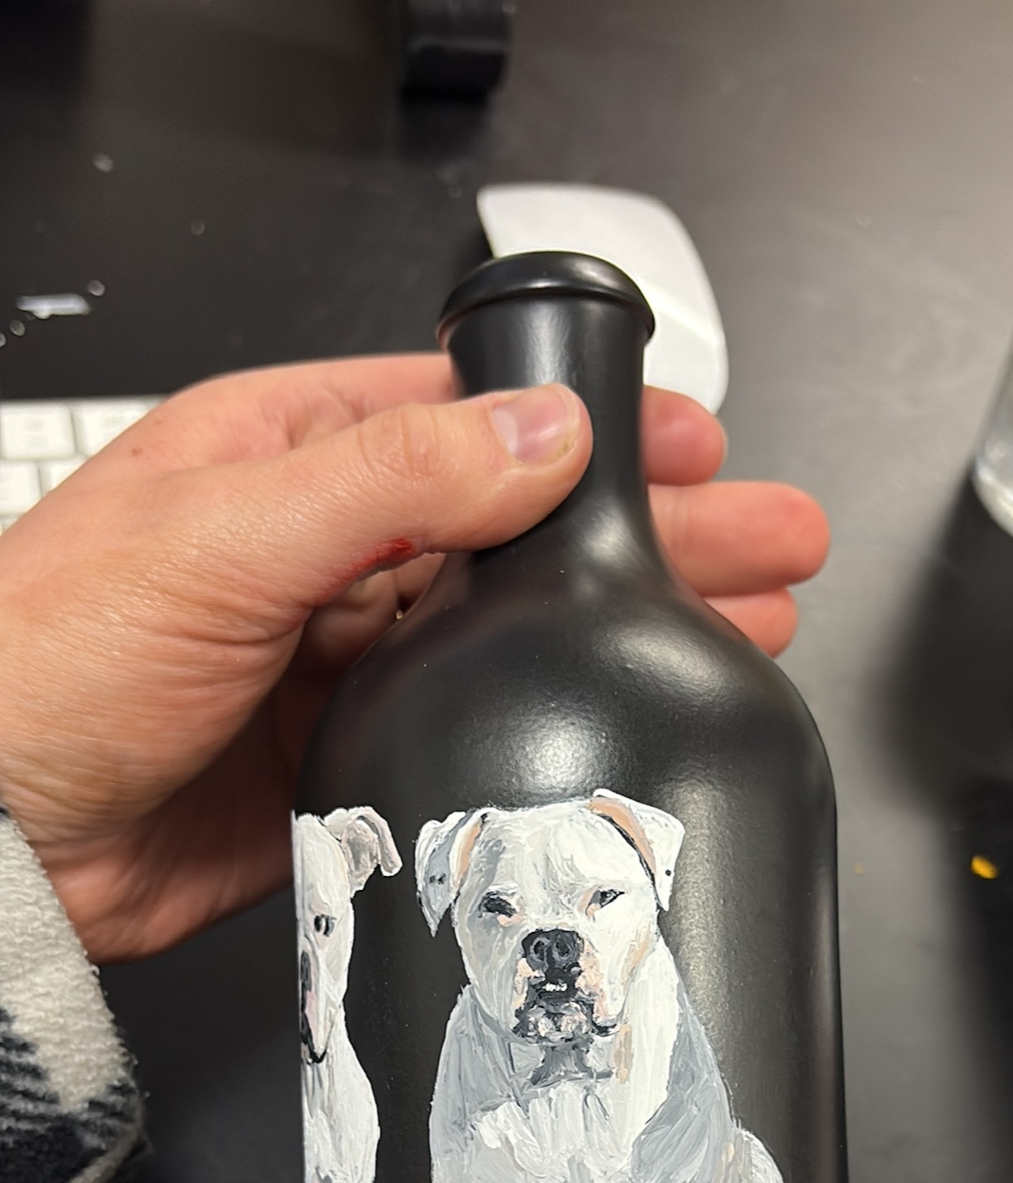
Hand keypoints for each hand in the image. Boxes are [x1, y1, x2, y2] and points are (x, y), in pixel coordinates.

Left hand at [0, 356, 827, 960]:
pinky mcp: (341, 764)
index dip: (589, 425)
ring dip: (624, 629)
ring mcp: (334, 661)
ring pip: (510, 633)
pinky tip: (623, 722)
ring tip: (748, 630)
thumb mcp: (222, 536)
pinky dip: (553, 724)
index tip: (695, 438)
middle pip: (520, 528)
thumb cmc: (42, 662)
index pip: (469, 417)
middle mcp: (319, 550)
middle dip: (653, 533)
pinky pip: (470, 732)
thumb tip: (538, 437)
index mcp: (285, 454)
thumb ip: (390, 482)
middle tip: (771, 543)